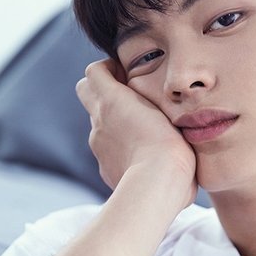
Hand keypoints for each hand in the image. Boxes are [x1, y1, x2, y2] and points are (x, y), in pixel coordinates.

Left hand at [76, 59, 196, 203]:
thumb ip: (152, 103)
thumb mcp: (166, 112)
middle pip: (85, 92)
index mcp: (112, 100)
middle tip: (127, 98)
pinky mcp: (104, 168)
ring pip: (99, 125)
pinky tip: (142, 158)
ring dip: (115, 124)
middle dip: (102, 90)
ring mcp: (98, 147)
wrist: (158, 185)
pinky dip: (120, 150)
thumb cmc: (170, 146)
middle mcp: (99, 121)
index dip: (107, 70)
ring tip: (143, 133)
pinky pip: (108, 152)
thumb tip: (150, 104)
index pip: (94, 72)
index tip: (126, 76)